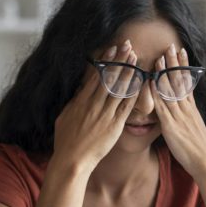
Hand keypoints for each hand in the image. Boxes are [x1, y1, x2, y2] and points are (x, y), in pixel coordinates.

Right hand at [52, 41, 138, 172]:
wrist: (72, 160)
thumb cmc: (65, 141)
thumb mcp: (64, 117)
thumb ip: (74, 102)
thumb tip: (80, 90)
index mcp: (81, 101)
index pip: (96, 76)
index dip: (106, 61)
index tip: (112, 49)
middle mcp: (94, 105)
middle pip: (109, 78)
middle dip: (120, 60)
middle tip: (128, 46)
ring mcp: (105, 114)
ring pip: (119, 89)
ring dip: (129, 72)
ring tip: (136, 58)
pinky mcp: (114, 126)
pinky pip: (126, 107)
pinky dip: (133, 94)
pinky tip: (140, 83)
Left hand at [152, 44, 205, 180]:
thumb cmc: (200, 152)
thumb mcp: (195, 131)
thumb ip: (188, 121)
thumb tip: (185, 116)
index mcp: (191, 110)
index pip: (187, 83)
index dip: (183, 67)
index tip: (181, 52)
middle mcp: (186, 110)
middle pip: (180, 82)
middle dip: (175, 63)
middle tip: (171, 46)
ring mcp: (179, 116)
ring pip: (171, 90)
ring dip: (165, 73)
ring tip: (161, 57)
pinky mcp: (171, 126)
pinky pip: (162, 106)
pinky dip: (156, 93)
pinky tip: (150, 83)